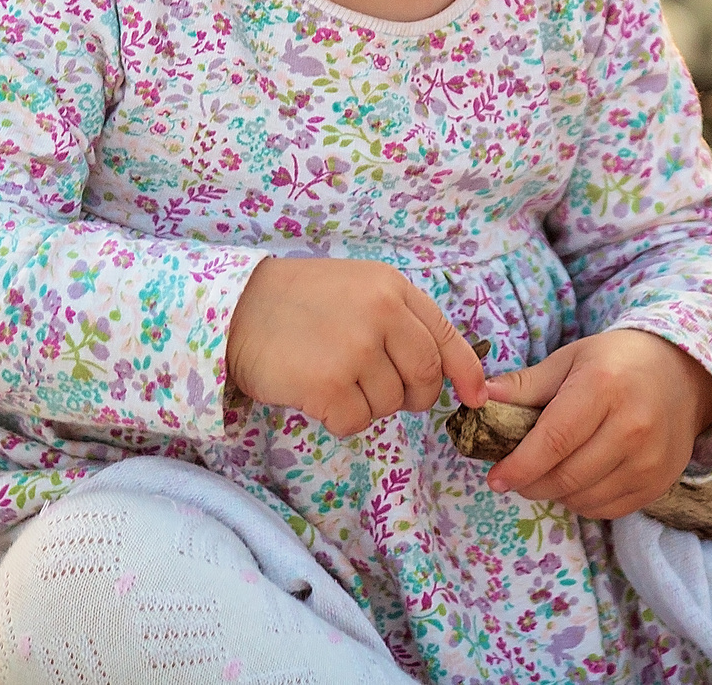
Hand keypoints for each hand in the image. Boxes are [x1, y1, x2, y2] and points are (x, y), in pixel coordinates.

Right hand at [226, 257, 488, 436]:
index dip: (466, 373)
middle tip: (380, 391)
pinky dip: (339, 419)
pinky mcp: (328, 384)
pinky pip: (355, 423)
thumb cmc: (299, 301)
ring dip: (366, 405)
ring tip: (333, 378)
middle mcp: (380, 314)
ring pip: (388, 405)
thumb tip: (447, 376)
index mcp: (392, 288)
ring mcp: (355, 350)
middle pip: (425, 379)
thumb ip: (400, 320)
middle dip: (412, 397)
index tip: (475, 397)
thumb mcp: (358, 289)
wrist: (236, 308)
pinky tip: (316, 394)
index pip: (445, 336)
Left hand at [481, 330, 711, 520]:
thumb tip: (479, 400)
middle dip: (531, 483)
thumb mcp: (569, 360)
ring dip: (556, 493)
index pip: (553, 441)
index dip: (519, 465)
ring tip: (549, 472)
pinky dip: (583, 501)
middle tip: (515, 476)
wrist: (682, 374)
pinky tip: (578, 479)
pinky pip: (607, 509)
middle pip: (566, 476)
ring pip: (584, 499)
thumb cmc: (616, 362)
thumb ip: (525, 385)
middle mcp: (632, 427)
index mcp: (603, 387)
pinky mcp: (659, 483)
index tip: (495, 478)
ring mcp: (650, 460)